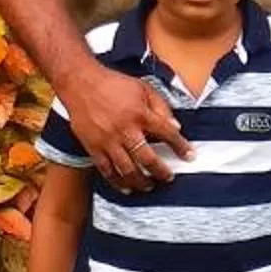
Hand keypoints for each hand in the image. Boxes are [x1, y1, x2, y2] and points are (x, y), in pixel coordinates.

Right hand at [64, 62, 188, 192]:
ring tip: (149, 185)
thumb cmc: (113, 84)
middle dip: (161, 171)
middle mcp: (125, 130)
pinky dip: (118, 182)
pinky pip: (107, 170)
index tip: (189, 156)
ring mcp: (108, 141)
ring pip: (127, 169)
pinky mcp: (93, 147)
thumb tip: (175, 125)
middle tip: (168, 177)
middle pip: (148, 158)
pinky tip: (126, 187)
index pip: (167, 134)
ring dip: (141, 181)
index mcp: (140, 114)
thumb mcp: (143, 88)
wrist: (81, 83)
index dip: (181, 147)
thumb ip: (161, 107)